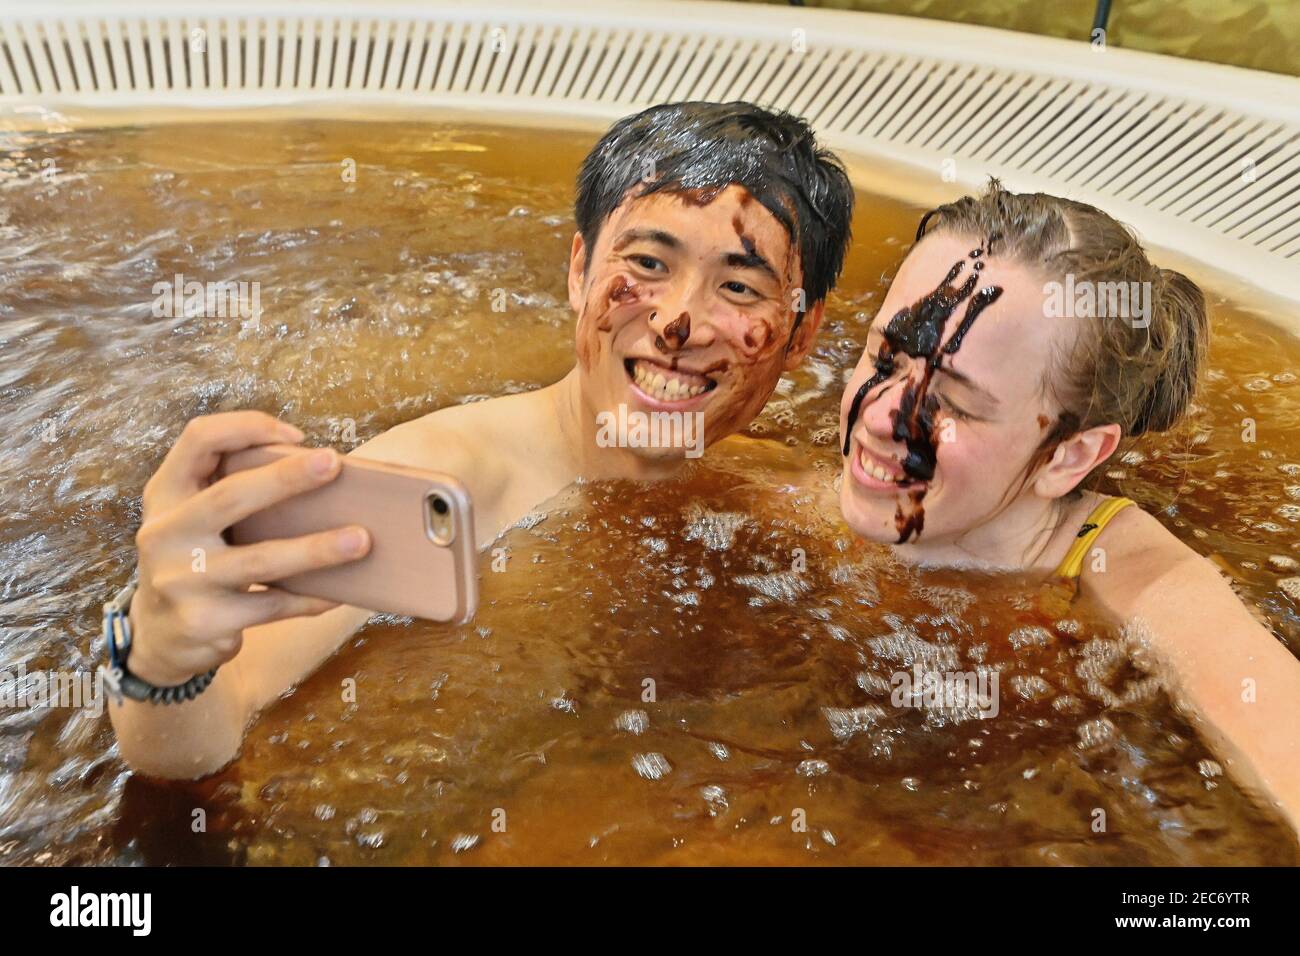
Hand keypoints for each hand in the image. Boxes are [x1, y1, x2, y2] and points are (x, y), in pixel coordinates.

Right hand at [126, 411, 370, 687]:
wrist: (159, 636)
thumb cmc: (196, 559)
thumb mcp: (194, 518)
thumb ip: (231, 489)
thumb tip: (319, 471)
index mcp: (166, 494)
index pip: (198, 439)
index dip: (246, 427)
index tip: (297, 436)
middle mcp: (165, 533)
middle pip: (230, 496)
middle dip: (286, 478)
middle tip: (334, 464)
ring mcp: (181, 581)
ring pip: (260, 560)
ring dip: (316, 549)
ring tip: (361, 540)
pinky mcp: (204, 622)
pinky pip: (272, 607)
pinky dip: (310, 598)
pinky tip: (341, 593)